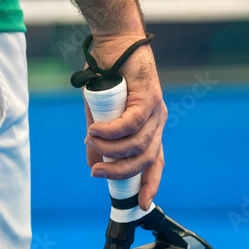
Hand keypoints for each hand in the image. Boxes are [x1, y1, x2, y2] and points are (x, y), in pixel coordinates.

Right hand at [83, 33, 166, 209]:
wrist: (114, 44)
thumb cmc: (107, 78)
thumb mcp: (100, 118)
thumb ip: (100, 142)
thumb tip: (95, 165)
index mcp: (150, 130)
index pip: (155, 164)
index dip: (150, 185)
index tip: (141, 204)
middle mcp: (157, 123)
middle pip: (145, 159)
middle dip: (119, 172)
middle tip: (97, 172)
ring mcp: (155, 111)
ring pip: (137, 144)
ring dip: (110, 149)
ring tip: (91, 140)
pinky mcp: (148, 97)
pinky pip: (130, 124)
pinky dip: (110, 131)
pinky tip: (95, 130)